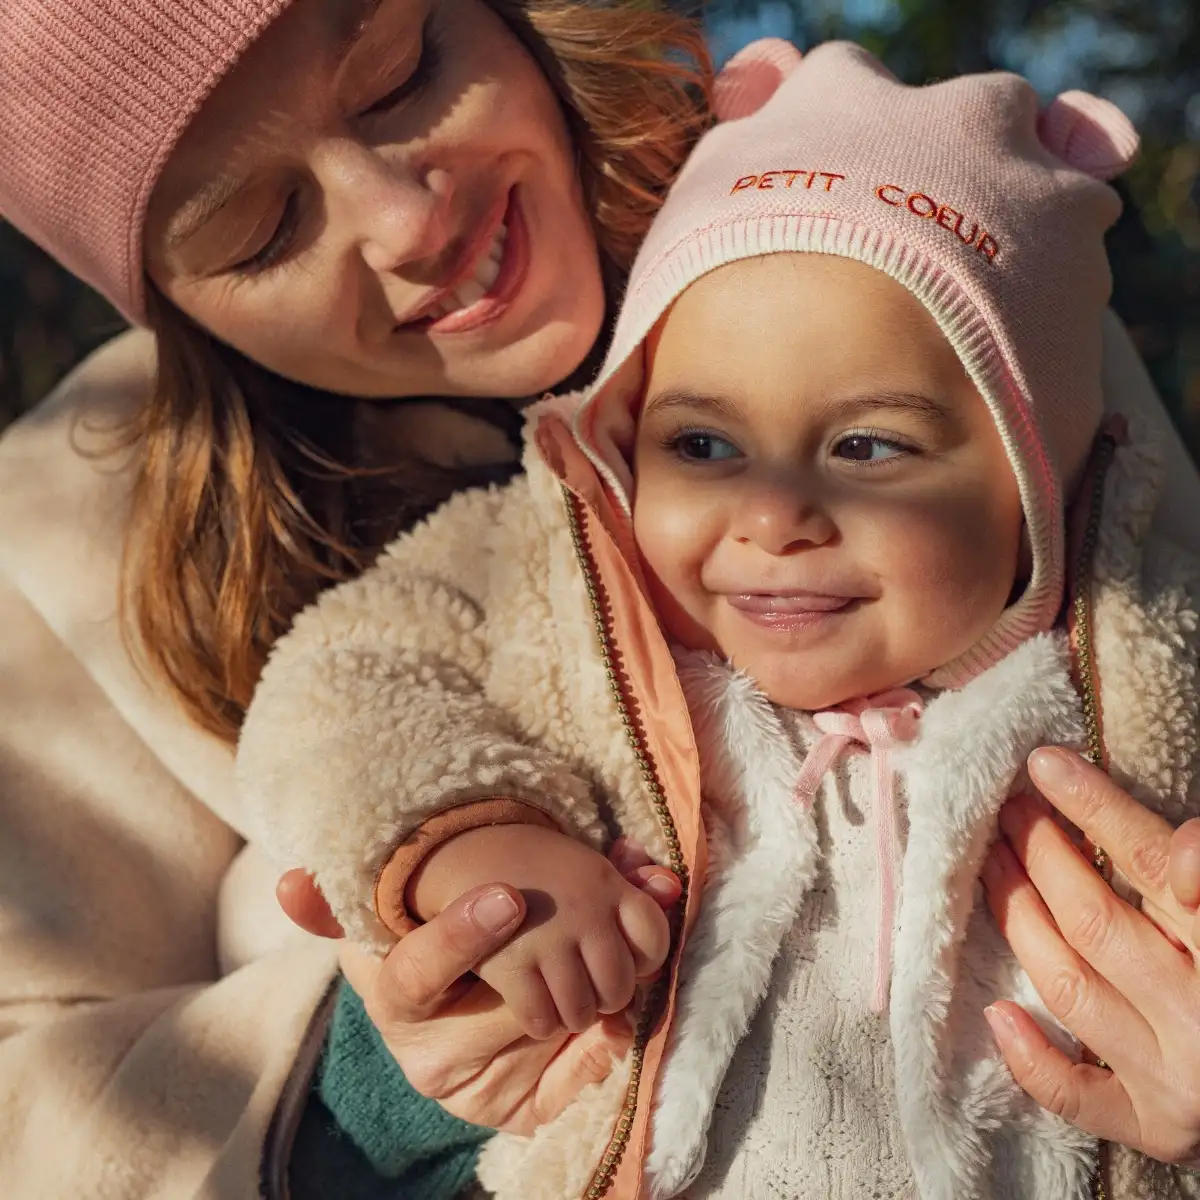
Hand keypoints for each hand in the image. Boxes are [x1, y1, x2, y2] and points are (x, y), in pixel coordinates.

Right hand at [276, 839, 680, 1133]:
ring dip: (590, 993)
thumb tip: (288, 884)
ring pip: (544, 1035)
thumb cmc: (415, 954)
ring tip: (621, 943)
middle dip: (553, 960)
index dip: (461, 937)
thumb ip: (340, 903)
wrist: (443, 1027)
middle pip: (501, 1008)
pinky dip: (598, 1051)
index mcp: (393, 1000)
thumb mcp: (380, 924)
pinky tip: (616, 1021)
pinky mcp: (516, 1111)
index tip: (509, 896)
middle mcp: (432, 1052)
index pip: (417, 974)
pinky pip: (566, 1087)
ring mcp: (476, 1086)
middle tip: (596, 912)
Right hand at [408, 824, 672, 1039]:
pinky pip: (544, 1017)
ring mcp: (546, 937)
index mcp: (604, 881)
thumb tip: (671, 886)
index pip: (654, 937)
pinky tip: (533, 1005)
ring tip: (563, 997)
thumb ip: (630, 882)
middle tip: (588, 987)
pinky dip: (542, 1021)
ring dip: (576, 1013)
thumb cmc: (540, 875)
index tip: (622, 958)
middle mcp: (582, 909)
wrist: (465, 858)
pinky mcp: (510, 965)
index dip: (643, 960)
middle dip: (608, 997)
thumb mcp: (585, 870)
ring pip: (585, 1008)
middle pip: (621, 984)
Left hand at [982, 746, 1199, 1165]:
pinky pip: (1077, 1096)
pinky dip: (1031, 1058)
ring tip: (990, 862)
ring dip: (1017, 918)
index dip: (1095, 807)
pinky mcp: (1158, 1129)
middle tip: (1009, 808)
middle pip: (1094, 920)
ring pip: (1068, 987)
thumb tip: (1179, 853)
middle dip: (1040, 853)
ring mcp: (1178, 1081)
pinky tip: (996, 1010)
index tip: (1044, 763)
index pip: (1154, 864)